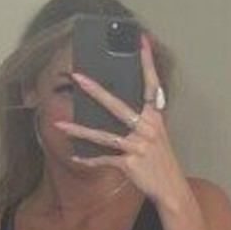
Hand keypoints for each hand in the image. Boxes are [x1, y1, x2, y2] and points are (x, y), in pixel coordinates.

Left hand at [54, 33, 189, 211]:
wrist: (171, 188)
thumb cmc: (159, 159)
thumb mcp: (155, 135)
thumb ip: (140, 119)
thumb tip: (112, 105)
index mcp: (155, 117)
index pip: (152, 84)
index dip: (147, 62)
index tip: (142, 41)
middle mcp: (148, 128)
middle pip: (117, 105)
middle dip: (96, 90)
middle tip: (78, 76)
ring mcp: (139, 146)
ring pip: (103, 135)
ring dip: (79, 130)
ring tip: (59, 123)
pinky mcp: (130, 163)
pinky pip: (104, 159)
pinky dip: (89, 158)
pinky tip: (76, 156)